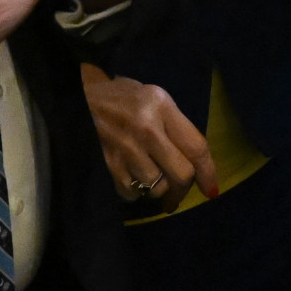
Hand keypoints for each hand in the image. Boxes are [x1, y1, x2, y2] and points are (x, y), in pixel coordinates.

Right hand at [82, 63, 218, 207]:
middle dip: (183, 190)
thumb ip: (177, 126)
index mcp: (162, 108)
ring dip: (159, 190)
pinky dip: (136, 192)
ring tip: (154, 180)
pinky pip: (130, 192)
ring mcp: (124, 149)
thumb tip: (197, 162)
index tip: (211, 190)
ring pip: (156, 187)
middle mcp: (146, 129)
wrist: (79, 97)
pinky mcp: (106, 163)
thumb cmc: (124, 97)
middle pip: (180, 174)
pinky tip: (134, 179)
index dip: (208, 172)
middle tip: (179, 193)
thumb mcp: (156, 99)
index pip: (196, 147)